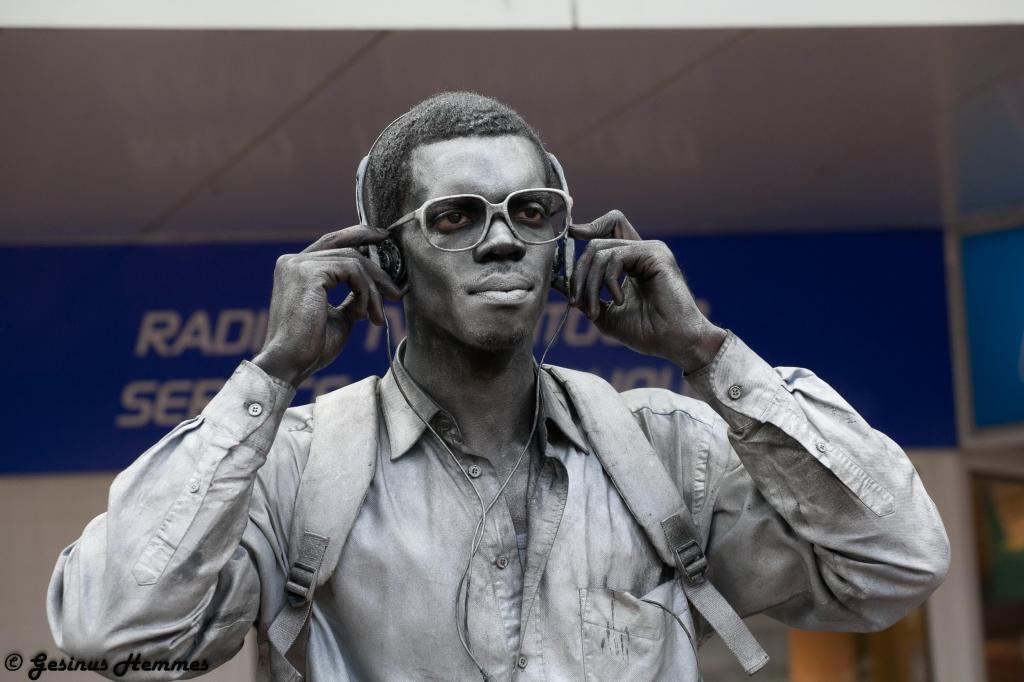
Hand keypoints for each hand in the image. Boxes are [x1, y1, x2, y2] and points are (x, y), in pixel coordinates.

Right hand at [252, 226, 403, 387]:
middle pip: (347, 249)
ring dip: (373, 291)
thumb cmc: (311, 346)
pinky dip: (365, 292)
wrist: (290, 363)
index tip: (384, 238)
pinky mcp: (309, 272)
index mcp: (296, 269)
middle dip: (377, 271)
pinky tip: (363, 315)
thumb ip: (351, 299)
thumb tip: (371, 290)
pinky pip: (352, 271)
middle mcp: (293, 261)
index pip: (333, 242)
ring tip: (377, 317)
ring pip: (354, 262)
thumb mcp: (339, 317)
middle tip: (395, 293)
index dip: (360, 235)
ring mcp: (299, 264)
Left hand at [567, 210, 726, 372]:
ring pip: (600, 249)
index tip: (570, 234)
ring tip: (596, 311)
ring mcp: (649, 250)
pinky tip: (619, 300)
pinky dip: (609, 281)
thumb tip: (559, 282)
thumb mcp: (606, 314)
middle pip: (596, 243)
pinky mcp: (655, 253)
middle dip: (579, 273)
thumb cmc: (647, 332)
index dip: (589, 227)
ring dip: (590, 283)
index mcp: (632, 262)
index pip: (609, 228)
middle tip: (576, 302)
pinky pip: (616, 257)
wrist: (674, 342)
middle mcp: (641, 251)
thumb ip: (585, 296)